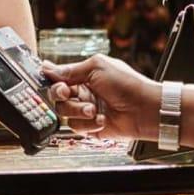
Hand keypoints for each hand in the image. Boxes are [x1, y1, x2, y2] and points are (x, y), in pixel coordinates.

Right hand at [42, 54, 159, 139]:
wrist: (145, 109)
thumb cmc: (128, 84)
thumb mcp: (97, 68)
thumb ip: (71, 70)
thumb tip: (48, 67)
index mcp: (83, 76)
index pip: (58, 78)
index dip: (54, 81)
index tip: (58, 82)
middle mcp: (83, 93)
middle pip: (56, 96)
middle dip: (62, 95)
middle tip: (70, 93)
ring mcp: (86, 110)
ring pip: (64, 113)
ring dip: (78, 110)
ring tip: (94, 110)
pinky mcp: (90, 127)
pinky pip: (76, 127)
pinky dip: (88, 124)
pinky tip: (102, 120)